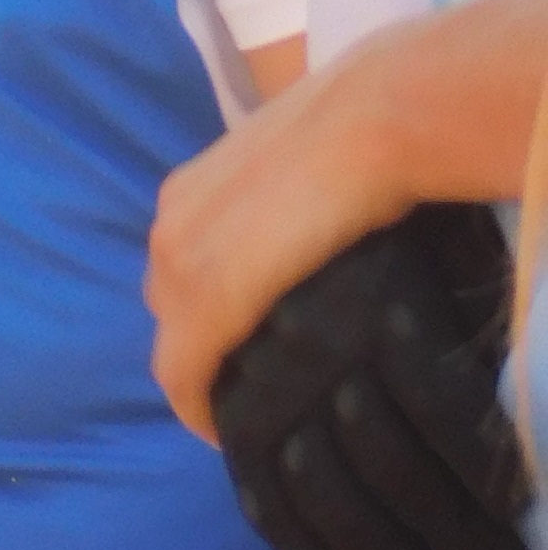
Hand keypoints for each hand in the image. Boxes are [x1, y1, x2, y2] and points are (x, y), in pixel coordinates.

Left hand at [151, 66, 412, 435]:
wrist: (380, 119)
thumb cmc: (365, 128)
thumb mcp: (303, 166)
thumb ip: (286, 199)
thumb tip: (317, 222)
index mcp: (187, 192)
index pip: (181, 269)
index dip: (201, 315)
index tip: (232, 349)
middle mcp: (169, 226)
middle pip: (171, 307)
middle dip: (199, 344)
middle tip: (244, 376)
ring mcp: (179, 264)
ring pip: (175, 342)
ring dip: (203, 373)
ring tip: (242, 402)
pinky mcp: (205, 304)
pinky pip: (185, 376)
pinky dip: (199, 407)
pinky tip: (225, 430)